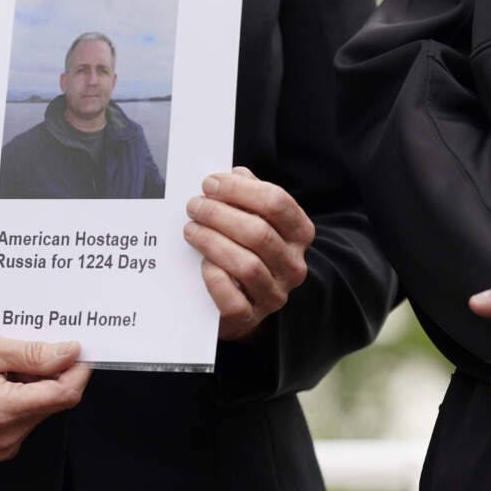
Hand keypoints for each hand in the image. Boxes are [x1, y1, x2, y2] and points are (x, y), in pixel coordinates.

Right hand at [0, 332, 90, 460]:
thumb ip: (32, 354)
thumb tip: (69, 354)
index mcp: (1, 411)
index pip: (65, 394)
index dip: (77, 368)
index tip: (76, 350)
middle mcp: (3, 435)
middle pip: (56, 399)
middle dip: (49, 372)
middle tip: (22, 351)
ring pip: (42, 406)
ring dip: (32, 382)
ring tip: (1, 366)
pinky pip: (25, 414)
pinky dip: (21, 393)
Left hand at [184, 166, 313, 340]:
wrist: (239, 301)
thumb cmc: (244, 247)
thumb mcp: (251, 217)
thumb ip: (247, 194)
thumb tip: (234, 174)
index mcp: (299, 233)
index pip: (277, 202)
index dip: (239, 189)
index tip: (209, 183)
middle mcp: (293, 265)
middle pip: (258, 232)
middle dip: (219, 214)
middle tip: (193, 205)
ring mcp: (275, 293)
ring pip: (246, 265)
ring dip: (212, 241)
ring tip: (190, 229)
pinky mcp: (251, 316)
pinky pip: (232, 298)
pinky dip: (214, 278)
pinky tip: (202, 263)